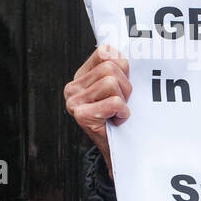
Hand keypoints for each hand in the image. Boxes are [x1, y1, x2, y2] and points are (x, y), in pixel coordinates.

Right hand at [64, 44, 130, 177]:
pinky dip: (122, 112)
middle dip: (125, 85)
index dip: (122, 66)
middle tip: (122, 102)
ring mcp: (74, 102)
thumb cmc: (120, 118)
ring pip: (111, 82)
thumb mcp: (118, 88)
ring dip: (124, 99)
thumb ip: (117, 68)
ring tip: (118, 111)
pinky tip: (117, 121)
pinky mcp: (81, 115)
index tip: (122, 83)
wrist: (119, 152)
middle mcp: (72, 88)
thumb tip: (128, 47)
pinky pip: (114, 102)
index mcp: (80, 77)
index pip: (105, 51)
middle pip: (110, 66)